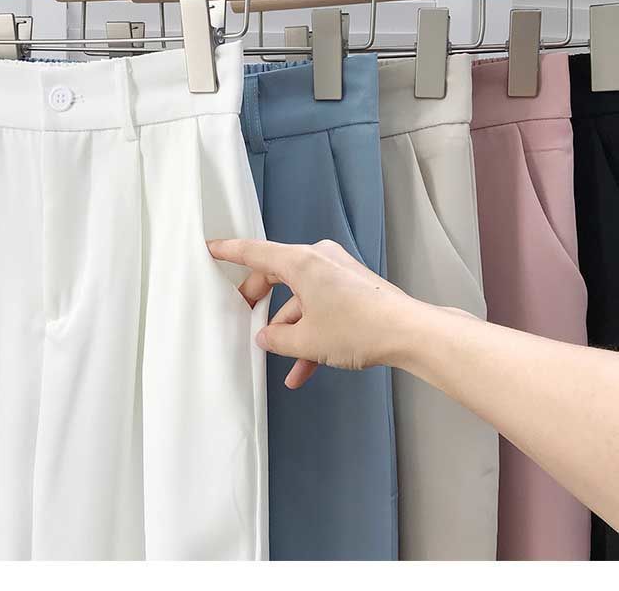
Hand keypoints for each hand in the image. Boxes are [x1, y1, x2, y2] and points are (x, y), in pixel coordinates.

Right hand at [207, 238, 426, 388]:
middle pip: (276, 275)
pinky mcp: (351, 289)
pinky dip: (310, 332)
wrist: (409, 333)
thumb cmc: (359, 327)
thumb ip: (278, 338)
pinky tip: (304, 369)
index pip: (255, 252)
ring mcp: (337, 274)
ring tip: (280, 359)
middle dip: (258, 301)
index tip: (210, 249)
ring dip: (289, 329)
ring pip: (300, 298)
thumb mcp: (307, 339)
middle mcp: (318, 260)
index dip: (228, 251)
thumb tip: (266, 337)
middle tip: (242, 317)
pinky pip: (320, 307)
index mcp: (302, 261)